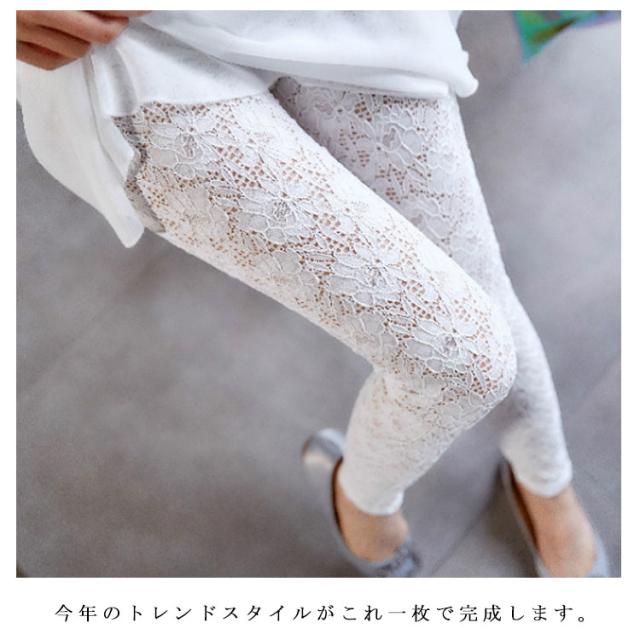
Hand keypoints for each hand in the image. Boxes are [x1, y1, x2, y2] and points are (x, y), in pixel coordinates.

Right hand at [16, 10, 149, 70]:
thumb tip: (110, 1)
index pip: (98, 2)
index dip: (128, 5)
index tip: (145, 6)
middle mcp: (29, 9)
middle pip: (95, 32)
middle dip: (114, 24)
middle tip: (123, 16)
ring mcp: (18, 32)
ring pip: (77, 50)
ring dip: (88, 39)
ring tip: (86, 23)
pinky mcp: (10, 49)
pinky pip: (52, 61)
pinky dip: (64, 53)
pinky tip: (64, 39)